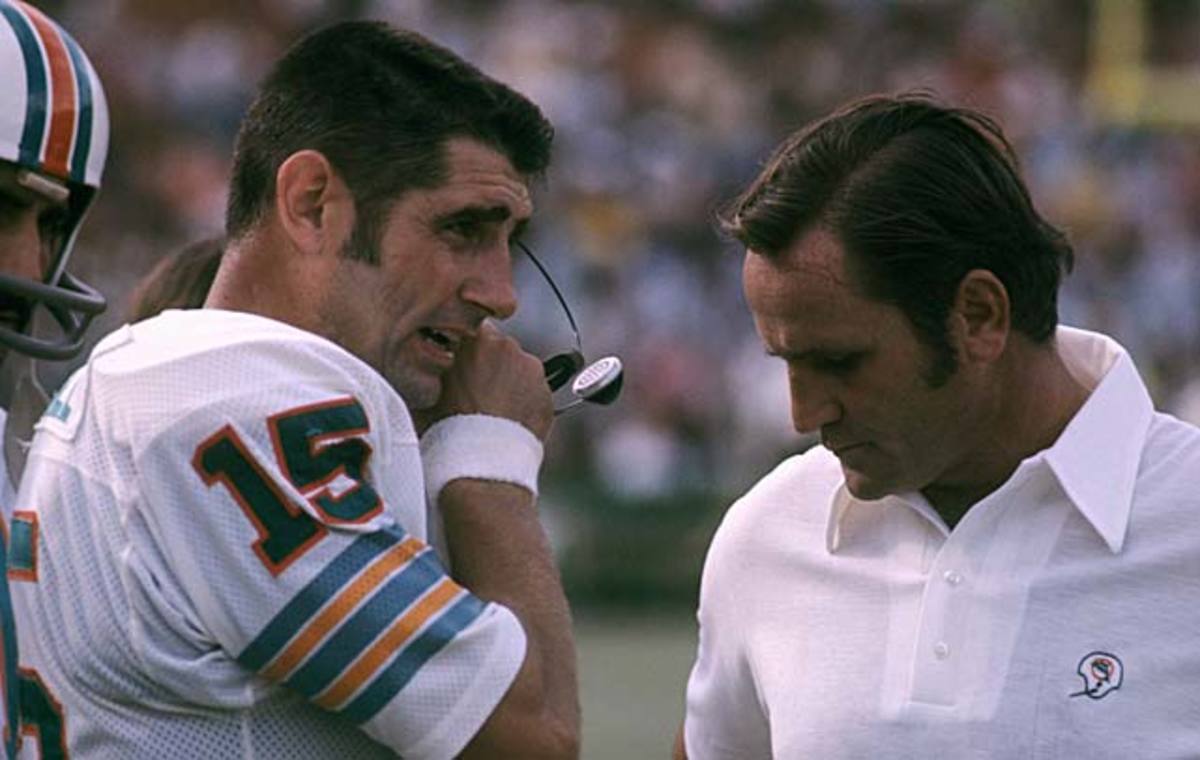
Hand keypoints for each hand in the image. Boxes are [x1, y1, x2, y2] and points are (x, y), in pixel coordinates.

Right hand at [424, 322, 553, 440]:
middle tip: (476, 393)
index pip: (473, 329)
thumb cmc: (451, 432)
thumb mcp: (424, 393)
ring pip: (518, 369)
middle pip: (498, 348)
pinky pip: (534, 391)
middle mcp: (507, 348)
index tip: (463, 363)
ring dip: (508, 382)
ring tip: (492, 410)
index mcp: (475, 341)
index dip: (467, 349)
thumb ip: (428, 370)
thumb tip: (423, 367)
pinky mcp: (547, 393)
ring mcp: (531, 370)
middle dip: (489, 365)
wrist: (482, 464)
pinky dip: (524, 401)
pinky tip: (508, 419)